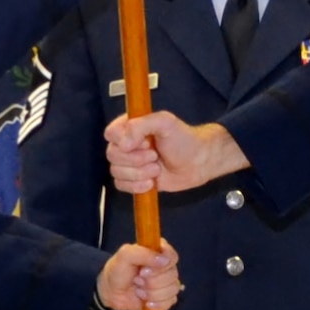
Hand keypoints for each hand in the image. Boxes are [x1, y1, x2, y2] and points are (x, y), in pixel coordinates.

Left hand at [97, 240, 180, 309]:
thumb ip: (143, 253)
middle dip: (151, 281)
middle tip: (137, 279)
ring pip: (172, 289)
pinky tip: (146, 302)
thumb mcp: (125, 255)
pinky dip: (157, 304)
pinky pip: (170, 302)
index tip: (144, 270)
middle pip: (172, 275)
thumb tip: (164, 260)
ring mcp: (167, 283)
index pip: (172, 256)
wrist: (111, 291)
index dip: (161, 265)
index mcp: (158, 251)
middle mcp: (165, 266)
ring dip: (152, 293)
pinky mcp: (165, 298)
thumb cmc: (117, 270)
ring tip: (138, 289)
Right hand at [105, 112, 248, 194]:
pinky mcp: (134, 179)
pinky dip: (136, 186)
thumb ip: (141, 125)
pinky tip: (151, 182)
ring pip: (116, 172)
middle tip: (155, 156)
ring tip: (157, 168)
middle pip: (112, 155)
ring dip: (139, 173)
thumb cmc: (184, 140)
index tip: (144, 142)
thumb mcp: (165, 122)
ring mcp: (129, 163)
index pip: (111, 133)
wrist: (198, 163)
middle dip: (136, 159)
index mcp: (130, 126)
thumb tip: (123, 144)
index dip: (124, 141)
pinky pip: (121, 186)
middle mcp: (127, 144)